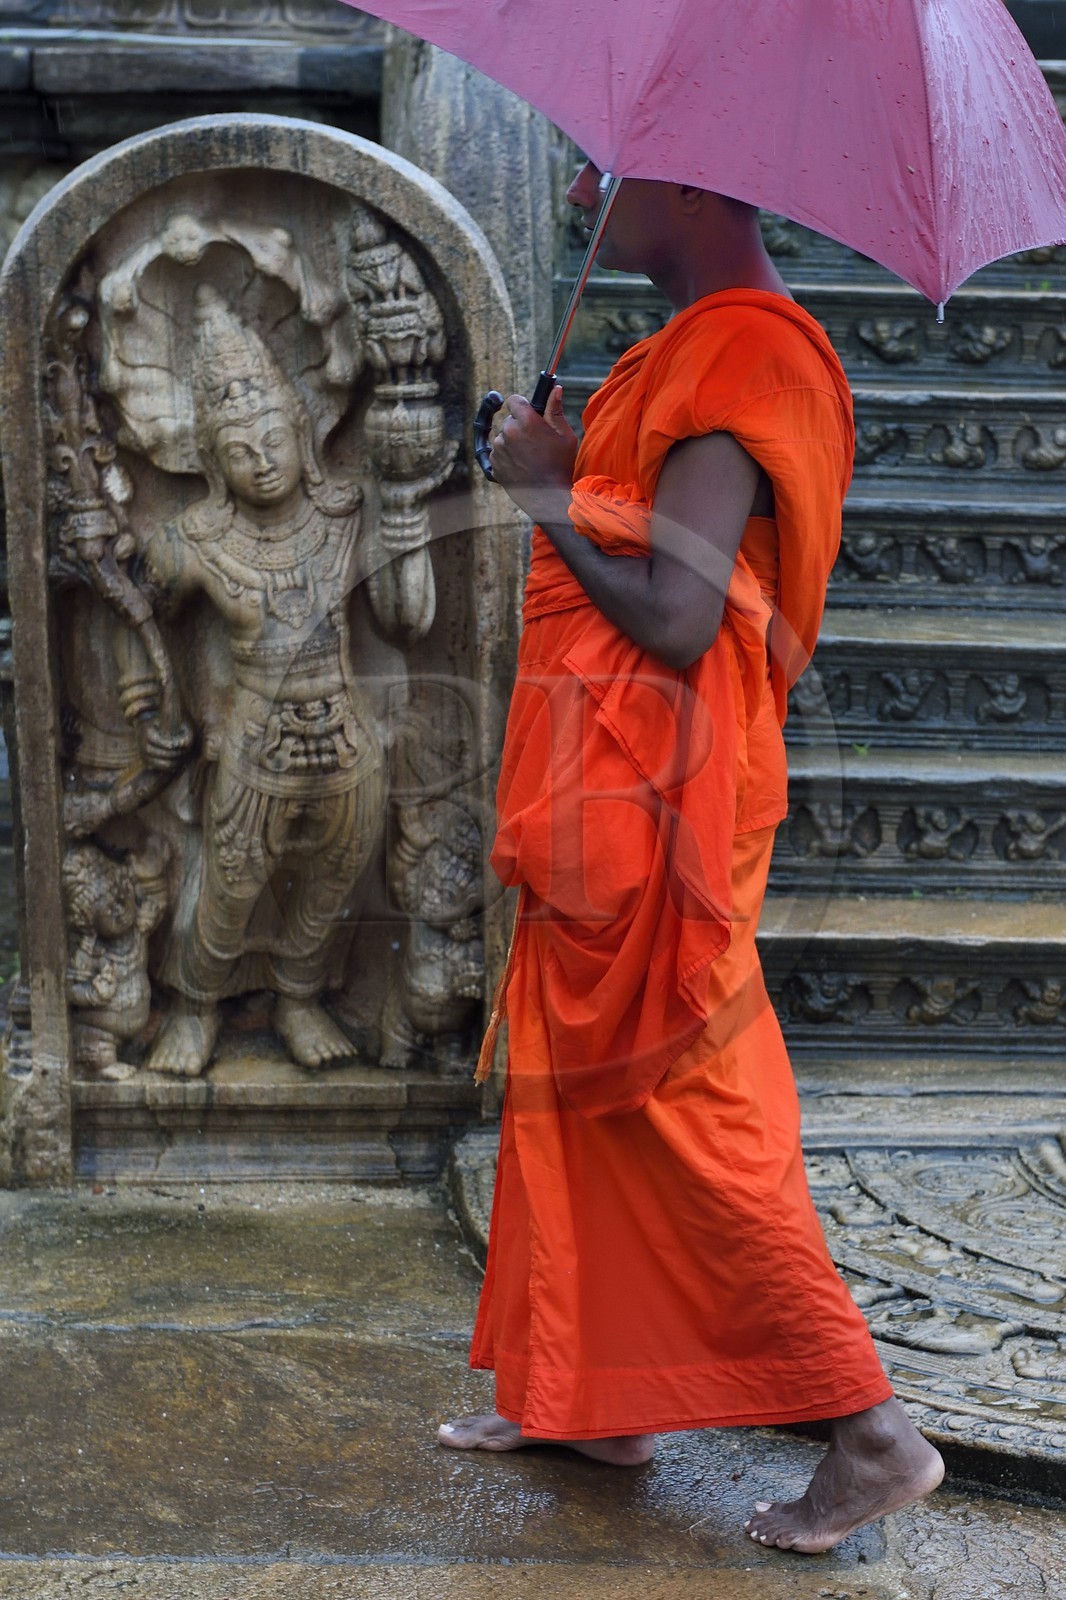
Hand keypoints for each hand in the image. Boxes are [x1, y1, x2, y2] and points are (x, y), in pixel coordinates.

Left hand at [489, 386, 576, 524]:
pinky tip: (522, 465)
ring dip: (512, 442)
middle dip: (519, 426)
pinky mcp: (494, 464)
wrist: (548, 497)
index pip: (513, 400)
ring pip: (503, 437)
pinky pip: (497, 453)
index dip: (521, 405)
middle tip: (535, 441)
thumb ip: (556, 410)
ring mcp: (499, 449)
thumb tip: (555, 388)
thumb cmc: (561, 465)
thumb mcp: (565, 436)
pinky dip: (507, 456)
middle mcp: (509, 432)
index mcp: (526, 421)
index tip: (527, 412)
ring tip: (530, 456)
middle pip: (509, 420)